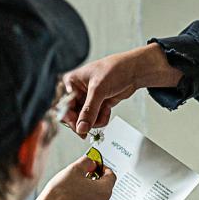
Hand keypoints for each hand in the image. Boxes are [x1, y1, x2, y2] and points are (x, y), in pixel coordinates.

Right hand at [37, 159, 116, 199]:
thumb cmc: (60, 193)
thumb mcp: (74, 169)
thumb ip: (87, 162)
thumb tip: (91, 162)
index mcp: (104, 192)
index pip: (111, 176)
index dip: (103, 169)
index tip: (96, 167)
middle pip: (103, 189)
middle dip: (94, 182)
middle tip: (82, 177)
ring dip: (87, 195)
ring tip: (73, 190)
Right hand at [62, 44, 180, 136]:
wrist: (134, 71)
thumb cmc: (115, 70)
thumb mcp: (99, 90)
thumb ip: (89, 111)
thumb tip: (81, 128)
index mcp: (71, 83)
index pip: (64, 106)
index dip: (70, 119)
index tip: (79, 129)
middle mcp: (77, 92)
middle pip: (73, 116)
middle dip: (85, 121)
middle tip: (91, 128)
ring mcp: (88, 99)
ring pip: (85, 120)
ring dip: (95, 120)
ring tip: (104, 112)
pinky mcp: (98, 105)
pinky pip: (95, 119)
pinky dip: (101, 118)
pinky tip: (107, 110)